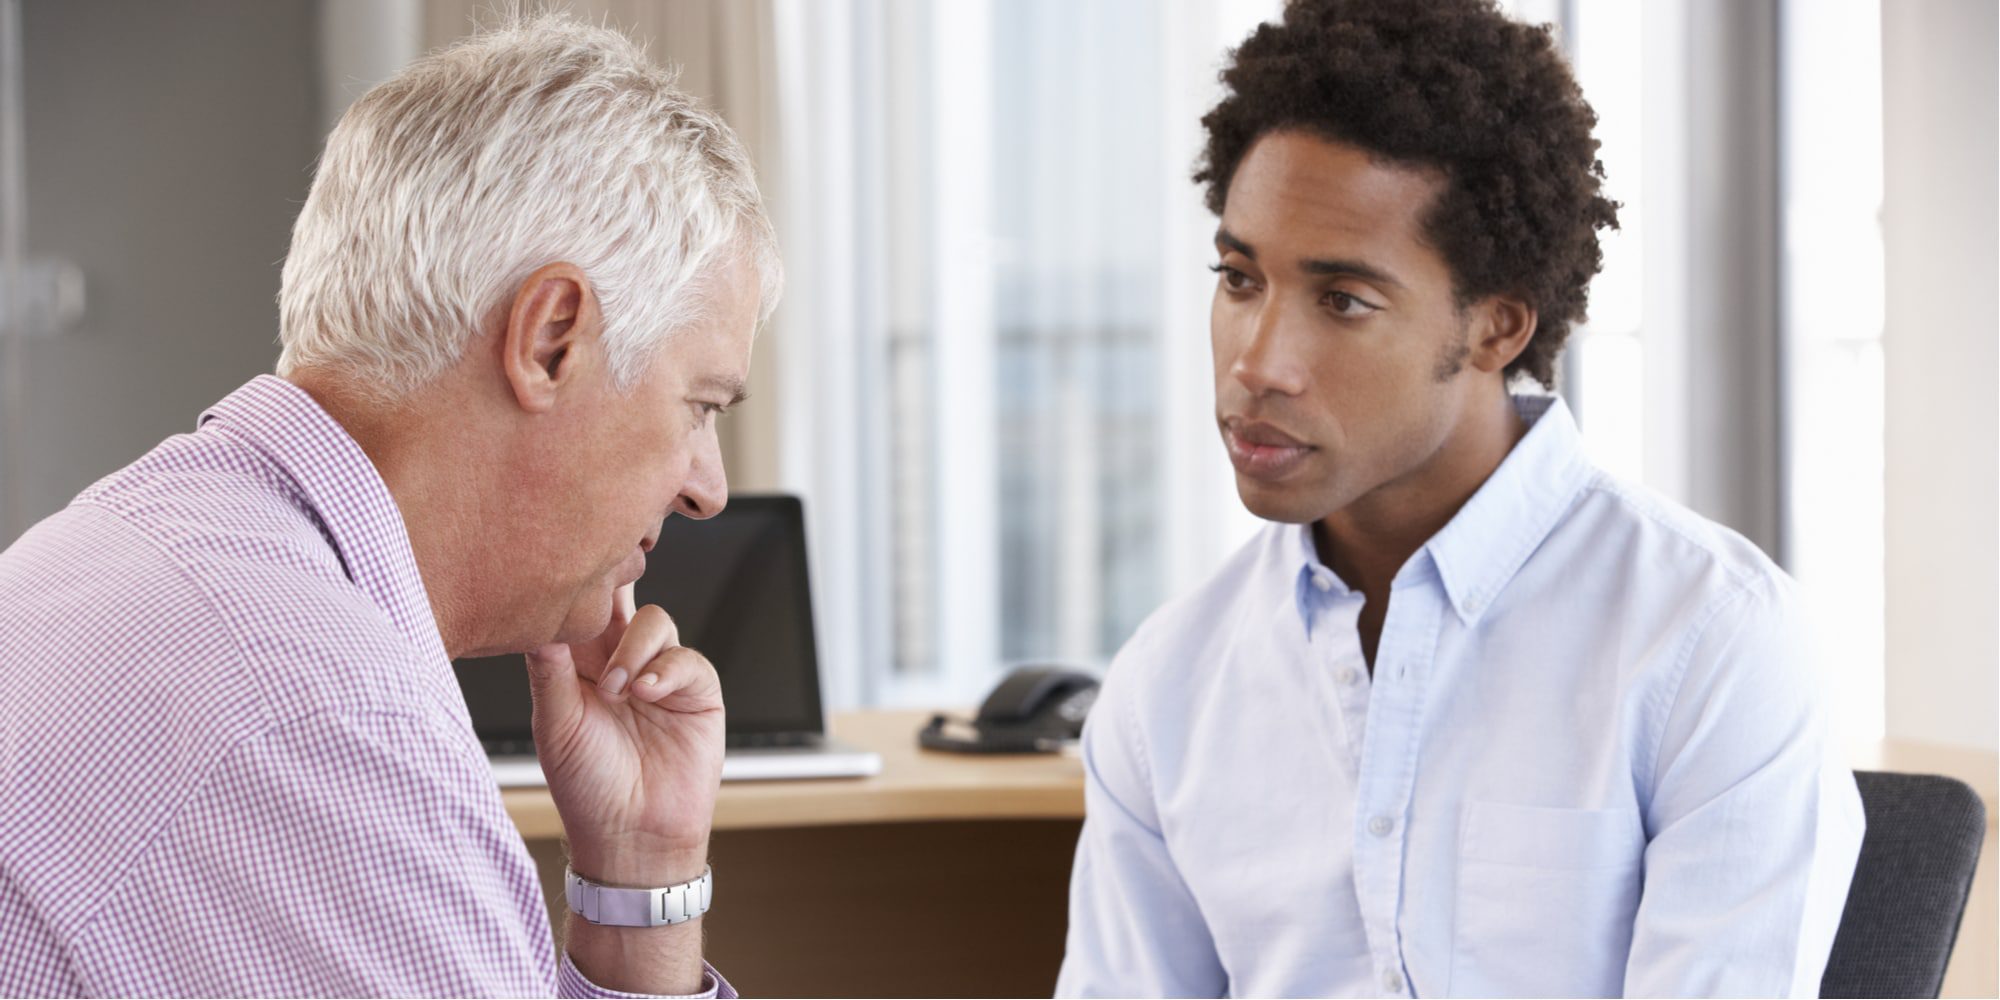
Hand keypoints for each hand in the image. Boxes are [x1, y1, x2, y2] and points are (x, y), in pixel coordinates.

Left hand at [524, 583, 723, 885]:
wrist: (633, 835)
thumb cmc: (587, 787)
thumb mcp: (555, 724)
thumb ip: (548, 669)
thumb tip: (536, 620)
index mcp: (577, 665)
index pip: (578, 609)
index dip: (576, 587)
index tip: (564, 573)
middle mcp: (618, 661)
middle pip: (620, 599)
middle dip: (614, 589)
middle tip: (601, 595)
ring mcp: (659, 673)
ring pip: (654, 620)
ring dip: (633, 648)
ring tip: (617, 689)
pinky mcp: (696, 690)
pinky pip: (686, 658)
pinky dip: (667, 669)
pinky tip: (647, 693)